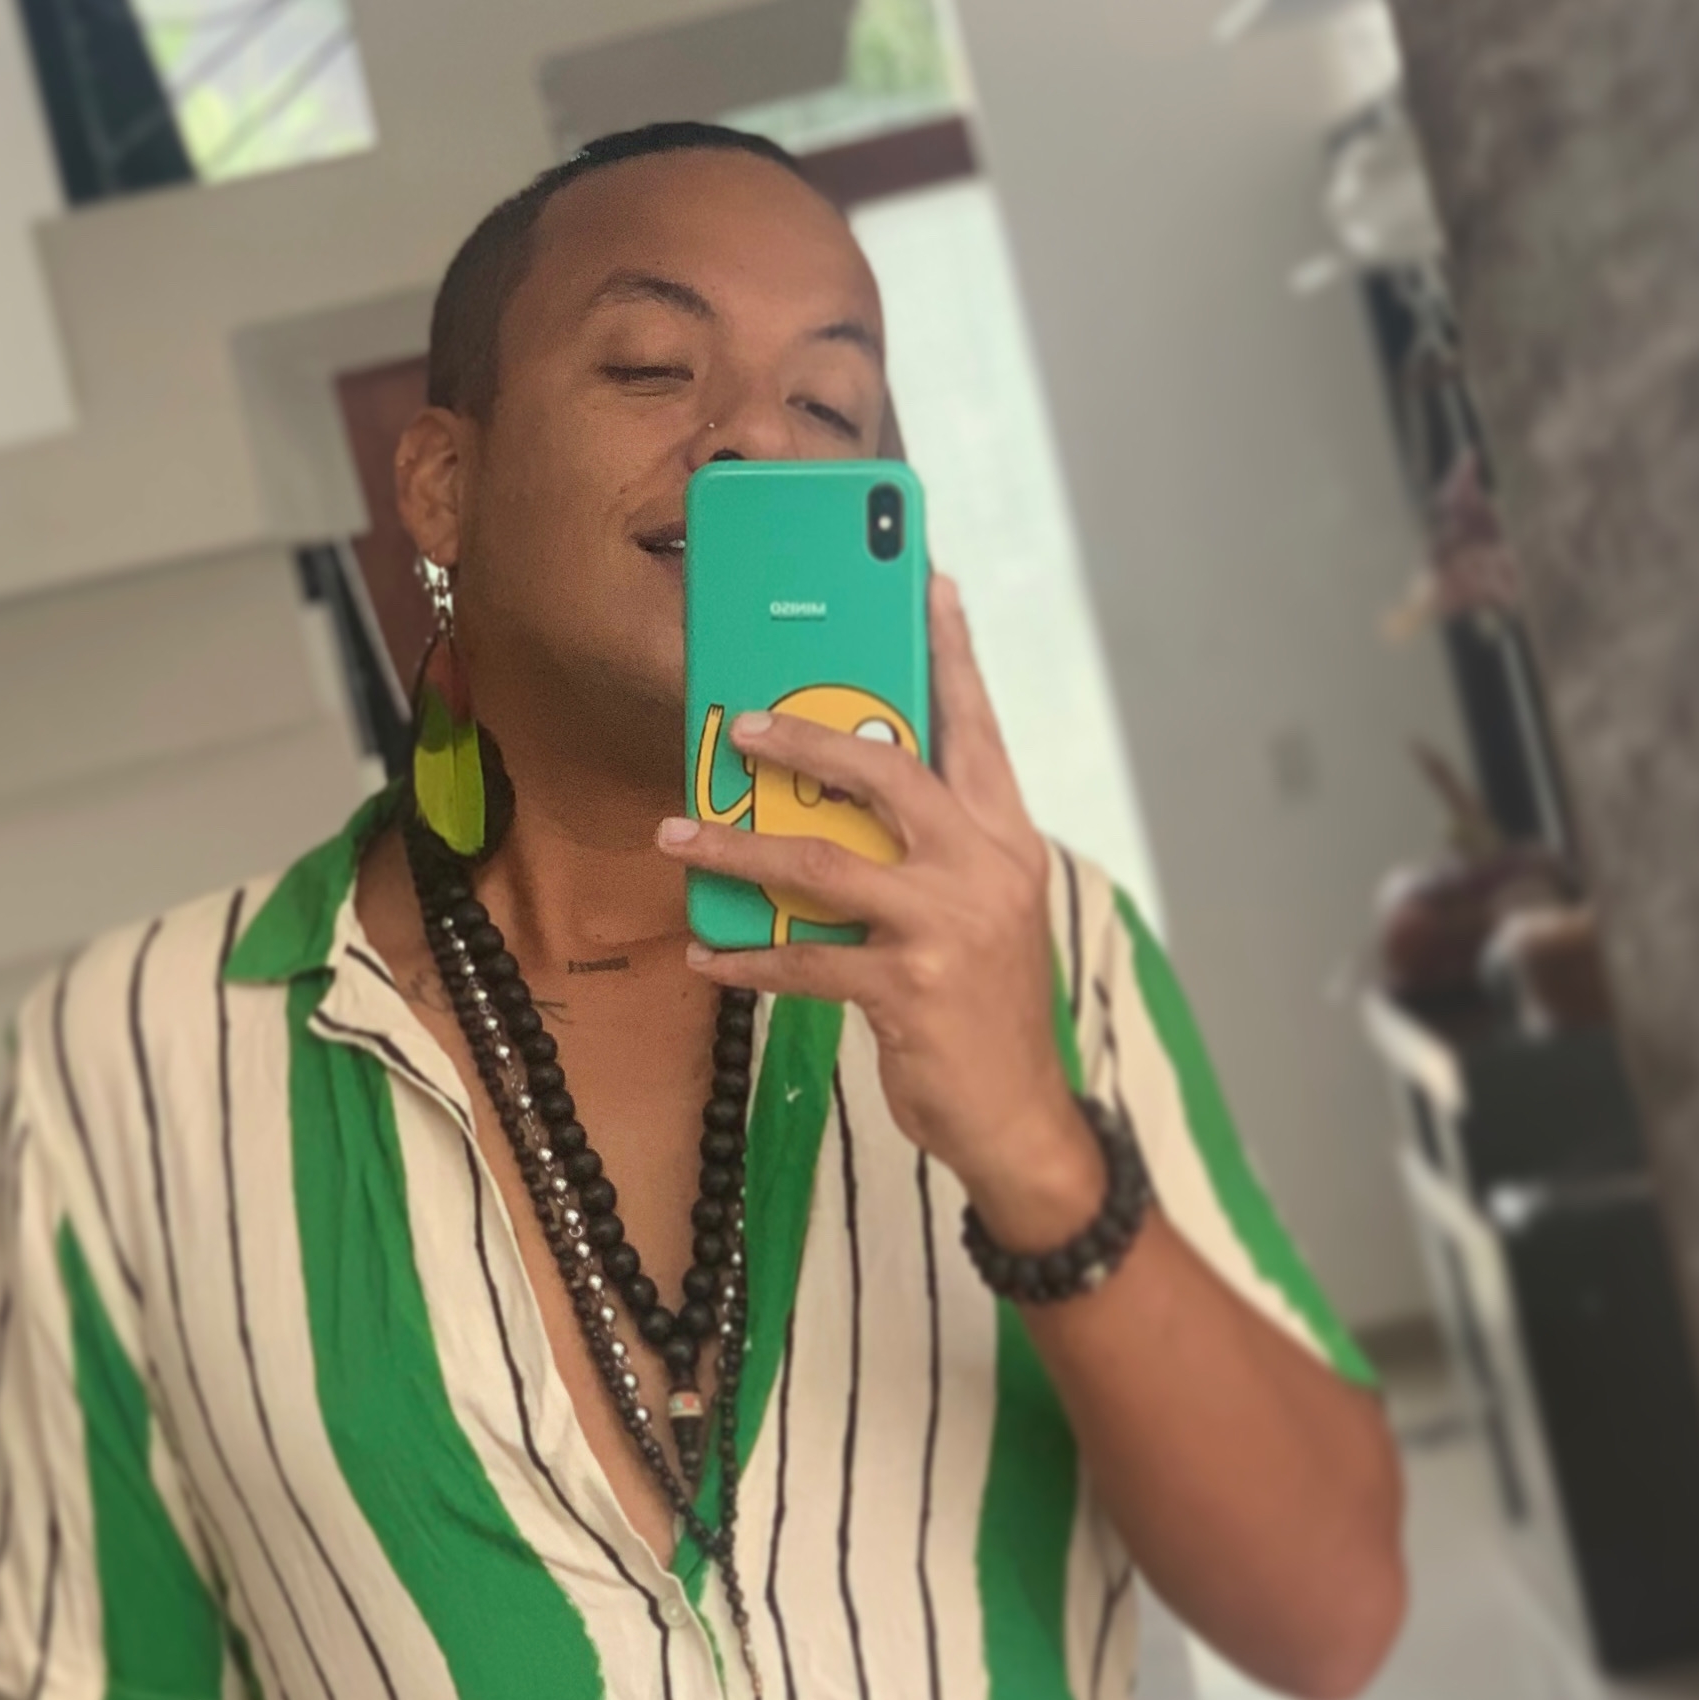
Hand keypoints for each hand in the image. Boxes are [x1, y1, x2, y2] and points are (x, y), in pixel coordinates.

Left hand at [660, 577, 1103, 1246]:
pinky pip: (803, 958)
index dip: (950, 652)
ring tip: (678, 835)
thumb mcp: (978, 910)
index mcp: (1006, 836)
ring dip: (736, 848)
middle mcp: (985, 867)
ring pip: (822, 862)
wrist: (1020, 1116)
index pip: (977, 726)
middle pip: (887, 772)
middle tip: (739, 723)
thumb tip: (838, 795)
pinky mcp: (909, 989)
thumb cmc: (984, 1003)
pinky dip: (745, 957)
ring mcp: (949, 927)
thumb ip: (928, 848)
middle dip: (805, 738)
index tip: (927, 583)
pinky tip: (705, 954)